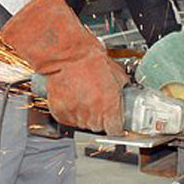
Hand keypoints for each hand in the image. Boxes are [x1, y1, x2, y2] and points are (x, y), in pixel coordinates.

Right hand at [2, 0, 127, 134]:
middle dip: (99, 115)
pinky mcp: (59, 112)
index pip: (115, 130)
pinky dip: (70, 109)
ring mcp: (75, 115)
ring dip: (84, 112)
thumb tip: (123, 93)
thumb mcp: (116, 73)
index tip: (114, 120)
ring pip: (82, 122)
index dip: (115, 124)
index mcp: (109, 108)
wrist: (66, 53)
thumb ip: (121, 89)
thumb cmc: (90, 59)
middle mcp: (92, 115)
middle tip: (96, 98)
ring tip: (82, 93)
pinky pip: (68, 117)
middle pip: (98, 126)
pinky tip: (72, 95)